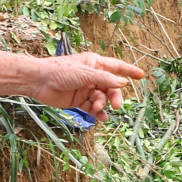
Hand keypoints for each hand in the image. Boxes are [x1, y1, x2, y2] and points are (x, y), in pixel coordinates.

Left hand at [28, 52, 144, 116]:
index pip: (116, 67)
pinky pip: (93, 108)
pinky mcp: (79, 101)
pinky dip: (98, 113)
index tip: (142, 76)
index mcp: (95, 64)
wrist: (39, 82)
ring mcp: (86, 89)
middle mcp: (92, 76)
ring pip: (102, 98)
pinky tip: (102, 118)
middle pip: (111, 87)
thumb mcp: (85, 73)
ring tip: (97, 108)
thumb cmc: (60, 71)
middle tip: (117, 105)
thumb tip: (123, 83)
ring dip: (103, 105)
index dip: (129, 71)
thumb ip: (105, 79)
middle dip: (115, 96)